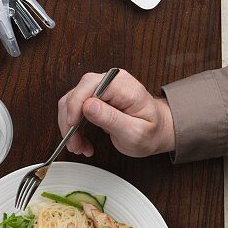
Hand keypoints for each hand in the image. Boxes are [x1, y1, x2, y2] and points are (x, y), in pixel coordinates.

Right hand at [57, 70, 175, 158]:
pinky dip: (74, 127)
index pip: (89, 86)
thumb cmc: (151, 131)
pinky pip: (75, 108)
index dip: (76, 105)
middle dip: (70, 121)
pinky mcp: (94, 96)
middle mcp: (109, 81)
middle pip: (76, 93)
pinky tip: (81, 141)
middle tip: (75, 144)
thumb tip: (88, 106)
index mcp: (123, 85)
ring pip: (71, 102)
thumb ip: (112, 118)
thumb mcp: (135, 132)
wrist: (157, 131)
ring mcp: (101, 87)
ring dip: (70, 127)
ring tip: (80, 146)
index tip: (73, 126)